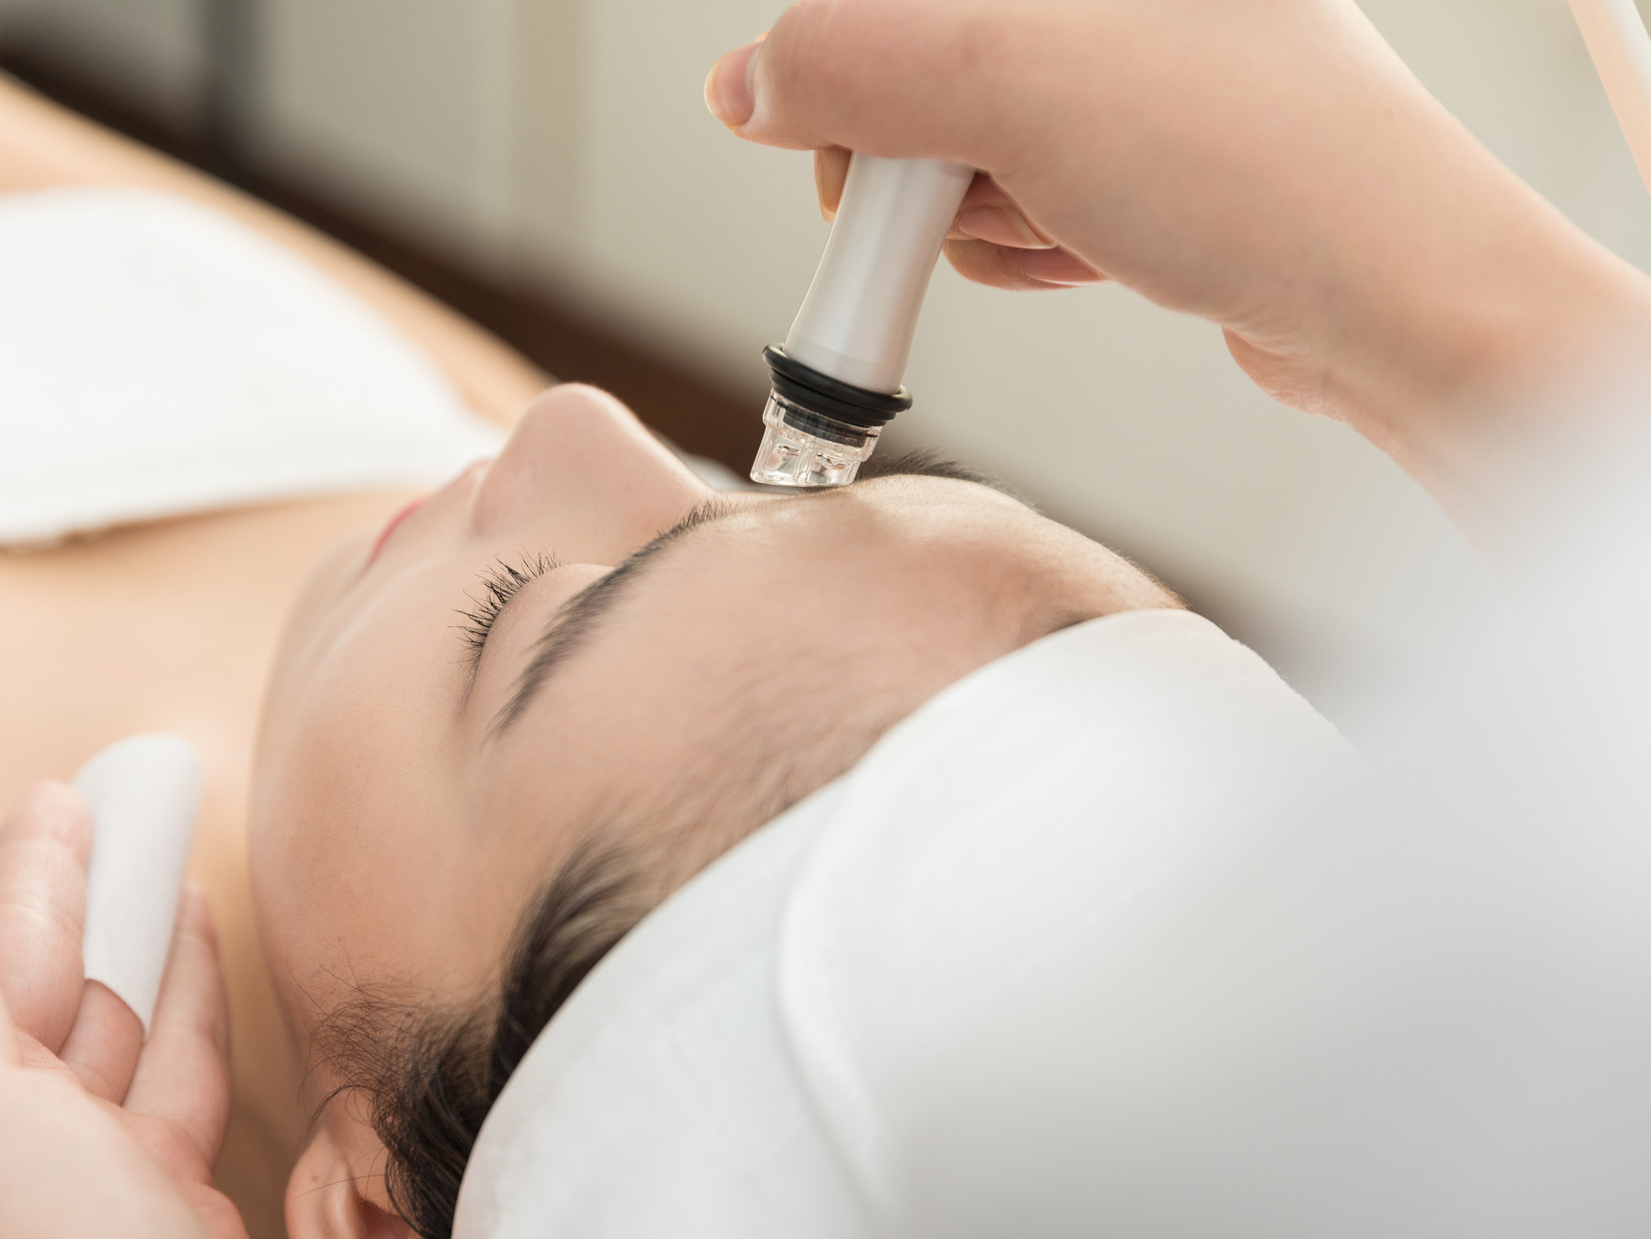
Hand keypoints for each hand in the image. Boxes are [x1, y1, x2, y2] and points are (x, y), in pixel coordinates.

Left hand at [0, 783, 263, 1238]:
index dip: (10, 879)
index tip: (50, 796)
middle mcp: (13, 1155)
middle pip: (42, 985)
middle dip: (72, 885)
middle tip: (105, 789)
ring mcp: (102, 1181)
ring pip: (120, 1020)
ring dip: (139, 930)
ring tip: (161, 850)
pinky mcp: (183, 1202)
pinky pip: (185, 1070)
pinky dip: (194, 995)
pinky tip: (200, 942)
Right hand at [706, 0, 1650, 521]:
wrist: (1398, 307)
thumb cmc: (1264, 168)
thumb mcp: (1020, 86)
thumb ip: (854, 65)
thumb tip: (742, 84)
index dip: (842, 65)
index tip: (840, 144)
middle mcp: (1101, 4)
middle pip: (909, 65)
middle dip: (914, 156)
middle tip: (968, 192)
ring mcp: (1120, 76)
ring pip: (955, 147)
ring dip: (980, 214)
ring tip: (1066, 222)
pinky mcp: (1132, 159)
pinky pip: (1013, 198)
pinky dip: (1025, 244)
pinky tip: (1091, 250)